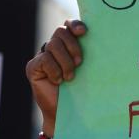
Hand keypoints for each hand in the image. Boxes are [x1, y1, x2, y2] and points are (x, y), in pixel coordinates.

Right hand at [25, 19, 86, 135]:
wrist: (68, 113)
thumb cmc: (82, 91)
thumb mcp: (89, 71)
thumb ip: (91, 54)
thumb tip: (105, 39)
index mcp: (69, 45)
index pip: (68, 25)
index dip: (74, 25)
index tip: (84, 32)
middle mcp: (54, 48)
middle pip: (60, 32)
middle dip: (72, 46)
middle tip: (80, 63)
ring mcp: (42, 56)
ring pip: (52, 45)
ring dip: (65, 62)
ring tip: (70, 78)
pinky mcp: (33, 67)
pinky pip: (44, 59)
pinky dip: (54, 70)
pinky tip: (58, 81)